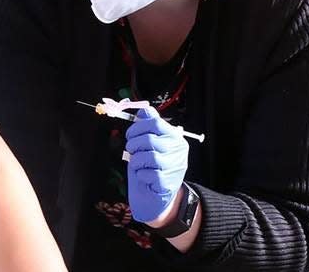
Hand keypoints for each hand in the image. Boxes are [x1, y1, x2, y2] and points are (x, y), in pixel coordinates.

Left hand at [125, 107, 188, 223]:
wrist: (154, 197)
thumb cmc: (150, 167)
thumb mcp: (148, 144)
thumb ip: (148, 126)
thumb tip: (143, 110)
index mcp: (175, 137)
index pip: (156, 123)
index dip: (138, 127)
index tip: (130, 135)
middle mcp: (178, 150)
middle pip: (150, 139)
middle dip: (134, 145)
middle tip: (131, 150)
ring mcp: (175, 167)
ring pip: (149, 157)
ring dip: (136, 161)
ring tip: (137, 164)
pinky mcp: (168, 183)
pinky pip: (149, 174)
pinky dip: (141, 175)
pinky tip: (144, 176)